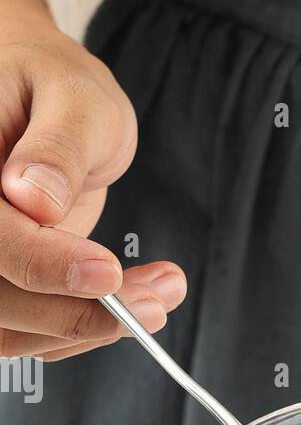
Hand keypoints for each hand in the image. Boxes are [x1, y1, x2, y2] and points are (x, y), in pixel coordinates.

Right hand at [0, 0, 185, 361]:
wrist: (43, 108)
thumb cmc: (53, 88)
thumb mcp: (74, 98)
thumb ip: (57, 147)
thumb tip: (34, 196)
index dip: (44, 264)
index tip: (108, 271)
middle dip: (80, 312)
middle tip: (159, 296)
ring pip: (15, 333)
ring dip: (92, 329)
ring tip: (161, 295)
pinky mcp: (2, 290)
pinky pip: (33, 335)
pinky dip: (87, 330)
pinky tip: (137, 300)